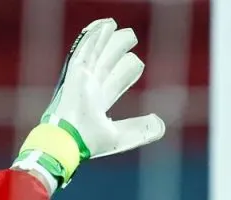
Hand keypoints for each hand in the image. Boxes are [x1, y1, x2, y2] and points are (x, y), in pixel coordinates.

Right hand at [12, 18, 165, 191]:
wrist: (69, 139)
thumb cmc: (89, 142)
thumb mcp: (121, 136)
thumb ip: (141, 130)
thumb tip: (161, 124)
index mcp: (98, 104)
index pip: (115, 82)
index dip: (126, 72)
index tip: (137, 63)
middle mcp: (89, 90)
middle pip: (106, 64)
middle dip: (117, 51)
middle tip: (130, 38)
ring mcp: (81, 80)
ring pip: (96, 53)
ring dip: (106, 40)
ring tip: (114, 25)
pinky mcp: (75, 72)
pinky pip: (85, 50)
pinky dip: (93, 37)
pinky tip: (103, 25)